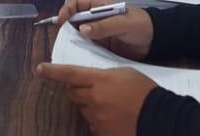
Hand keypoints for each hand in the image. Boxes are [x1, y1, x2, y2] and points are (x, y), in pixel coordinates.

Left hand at [37, 64, 157, 135]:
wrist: (159, 117)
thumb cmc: (145, 91)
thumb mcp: (125, 73)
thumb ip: (104, 75)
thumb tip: (92, 80)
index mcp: (100, 80)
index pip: (70, 74)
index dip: (53, 72)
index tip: (39, 70)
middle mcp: (94, 99)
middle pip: (72, 93)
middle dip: (76, 90)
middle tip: (91, 90)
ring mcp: (97, 118)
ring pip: (83, 110)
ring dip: (90, 106)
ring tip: (111, 106)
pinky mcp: (101, 132)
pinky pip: (93, 125)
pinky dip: (99, 120)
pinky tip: (114, 118)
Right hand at [57, 0, 153, 60]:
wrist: (156, 41)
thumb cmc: (142, 25)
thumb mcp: (124, 23)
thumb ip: (104, 26)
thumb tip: (83, 29)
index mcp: (100, 7)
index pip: (77, 4)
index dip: (66, 10)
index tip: (61, 21)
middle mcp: (96, 19)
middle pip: (74, 20)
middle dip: (66, 28)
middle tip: (62, 39)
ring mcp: (98, 33)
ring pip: (79, 35)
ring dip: (72, 41)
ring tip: (66, 51)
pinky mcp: (102, 46)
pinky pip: (87, 48)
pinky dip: (81, 52)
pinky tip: (78, 59)